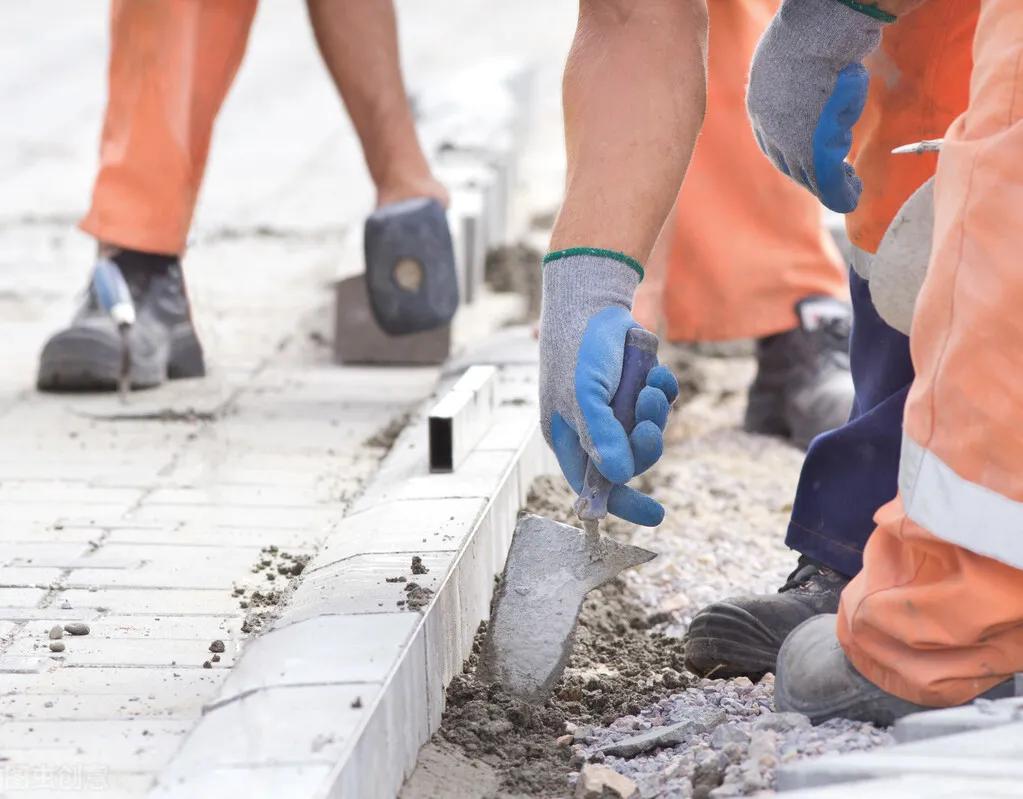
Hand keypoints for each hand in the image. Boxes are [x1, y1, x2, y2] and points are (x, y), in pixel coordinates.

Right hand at [539, 252, 678, 525]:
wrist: (593, 299)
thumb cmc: (579, 349)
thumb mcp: (586, 396)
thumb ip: (601, 436)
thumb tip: (618, 477)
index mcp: (568, 436)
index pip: (593, 484)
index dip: (622, 503)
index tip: (656, 516)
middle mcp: (590, 426)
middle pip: (629, 459)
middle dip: (644, 443)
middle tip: (647, 423)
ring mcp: (613, 406)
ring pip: (647, 431)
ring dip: (654, 412)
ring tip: (648, 385)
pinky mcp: (632, 385)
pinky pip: (658, 403)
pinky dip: (662, 391)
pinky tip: (657, 373)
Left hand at [746, 0, 888, 212]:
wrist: (818, 32)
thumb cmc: (813, 32)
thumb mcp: (796, 56)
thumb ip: (801, 80)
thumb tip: (824, 80)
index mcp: (759, 104)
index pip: (774, 142)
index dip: (794, 157)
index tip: (811, 165)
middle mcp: (768, 126)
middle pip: (789, 163)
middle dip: (812, 176)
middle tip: (835, 183)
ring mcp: (789, 138)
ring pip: (808, 172)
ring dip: (830, 184)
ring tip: (849, 189)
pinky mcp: (812, 147)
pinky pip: (825, 178)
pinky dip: (839, 192)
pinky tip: (852, 196)